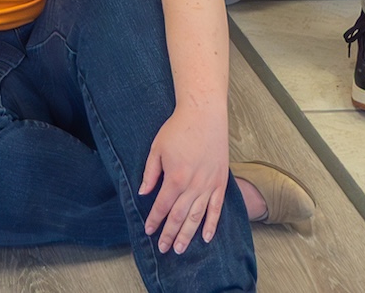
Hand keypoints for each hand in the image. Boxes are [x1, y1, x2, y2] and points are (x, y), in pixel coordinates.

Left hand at [139, 103, 229, 253]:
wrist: (204, 114)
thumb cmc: (178, 129)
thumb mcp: (157, 149)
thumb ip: (150, 173)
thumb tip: (143, 193)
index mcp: (175, 178)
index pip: (162, 206)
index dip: (154, 220)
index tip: (149, 230)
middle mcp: (193, 186)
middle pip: (179, 217)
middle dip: (170, 234)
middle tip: (164, 248)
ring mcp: (209, 185)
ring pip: (197, 217)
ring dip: (188, 235)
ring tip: (181, 249)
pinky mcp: (220, 182)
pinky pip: (216, 208)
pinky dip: (212, 224)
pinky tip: (207, 237)